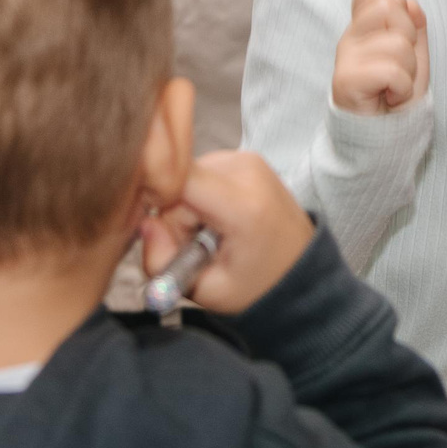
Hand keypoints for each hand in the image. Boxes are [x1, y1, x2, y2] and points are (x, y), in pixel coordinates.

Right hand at [137, 150, 316, 315]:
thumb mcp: (205, 290)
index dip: (157, 203)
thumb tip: (145, 223)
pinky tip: (218, 219)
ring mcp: (249, 158)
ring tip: (210, 235)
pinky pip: (203, 170)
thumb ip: (163, 261)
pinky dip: (201, 195)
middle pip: (180, 178)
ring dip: (187, 205)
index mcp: (242, 204)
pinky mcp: (247, 156)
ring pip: (188, 173)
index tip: (162, 235)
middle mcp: (247, 170)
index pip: (177, 179)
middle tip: (196, 246)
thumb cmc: (257, 286)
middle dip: (174, 214)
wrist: (302, 271)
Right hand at [331, 0, 427, 114]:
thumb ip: (414, 23)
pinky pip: (391, 71)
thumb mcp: (414, 53)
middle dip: (409, 37)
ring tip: (396, 86)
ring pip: (397, 43)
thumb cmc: (397, 93)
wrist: (384, 137)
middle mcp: (349, 37)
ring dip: (408, 70)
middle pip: (388, 6)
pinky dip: (401, 88)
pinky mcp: (345, 81)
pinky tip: (390, 97)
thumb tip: (411, 2)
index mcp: (362, 26)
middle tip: (401, 66)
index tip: (400, 38)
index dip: (397, 6)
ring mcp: (344, 58)